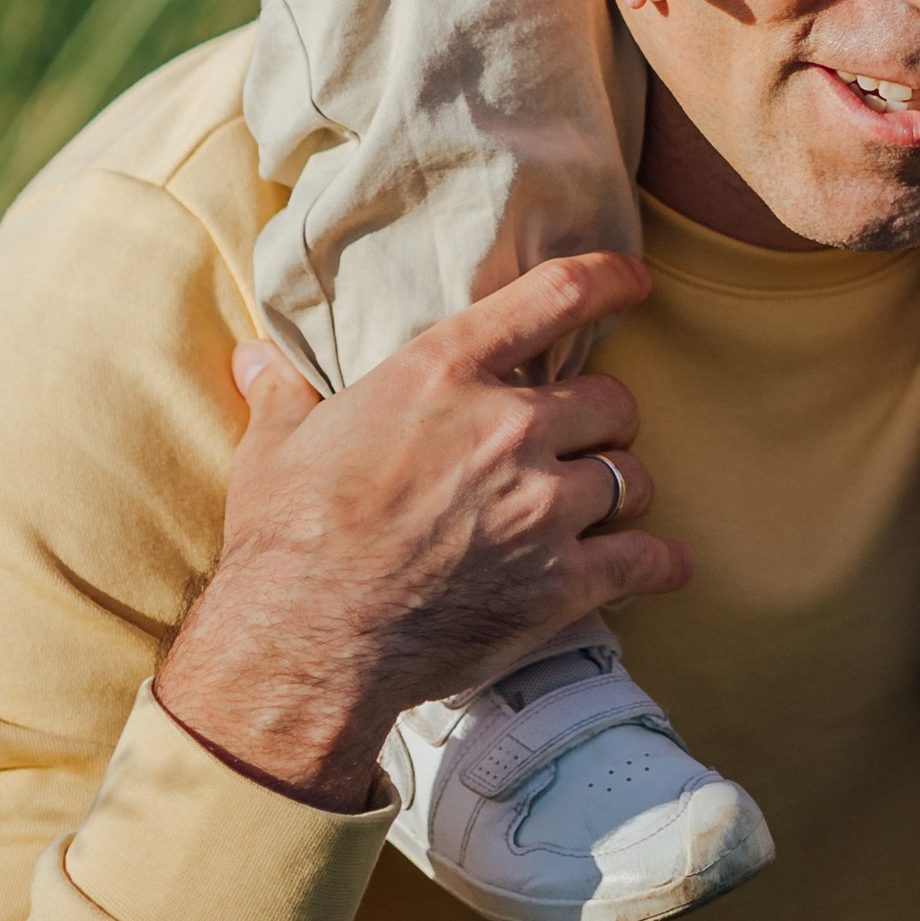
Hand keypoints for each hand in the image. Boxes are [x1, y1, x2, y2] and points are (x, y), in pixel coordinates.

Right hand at [154, 254, 690, 815]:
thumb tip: (254, 358)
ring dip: (622, 490)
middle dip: (606, 419)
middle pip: (611, 400)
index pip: (553, 298)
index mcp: (444, 372)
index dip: (606, 280)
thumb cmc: (287, 535)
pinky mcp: (560, 582)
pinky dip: (660, 564)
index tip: (635, 280)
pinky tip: (665, 567)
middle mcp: (508, 427)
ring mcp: (542, 506)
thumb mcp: (275, 446)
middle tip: (588, 439)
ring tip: (605, 505)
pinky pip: (645, 560)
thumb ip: (282, 394)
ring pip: (632, 478)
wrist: (305, 641)